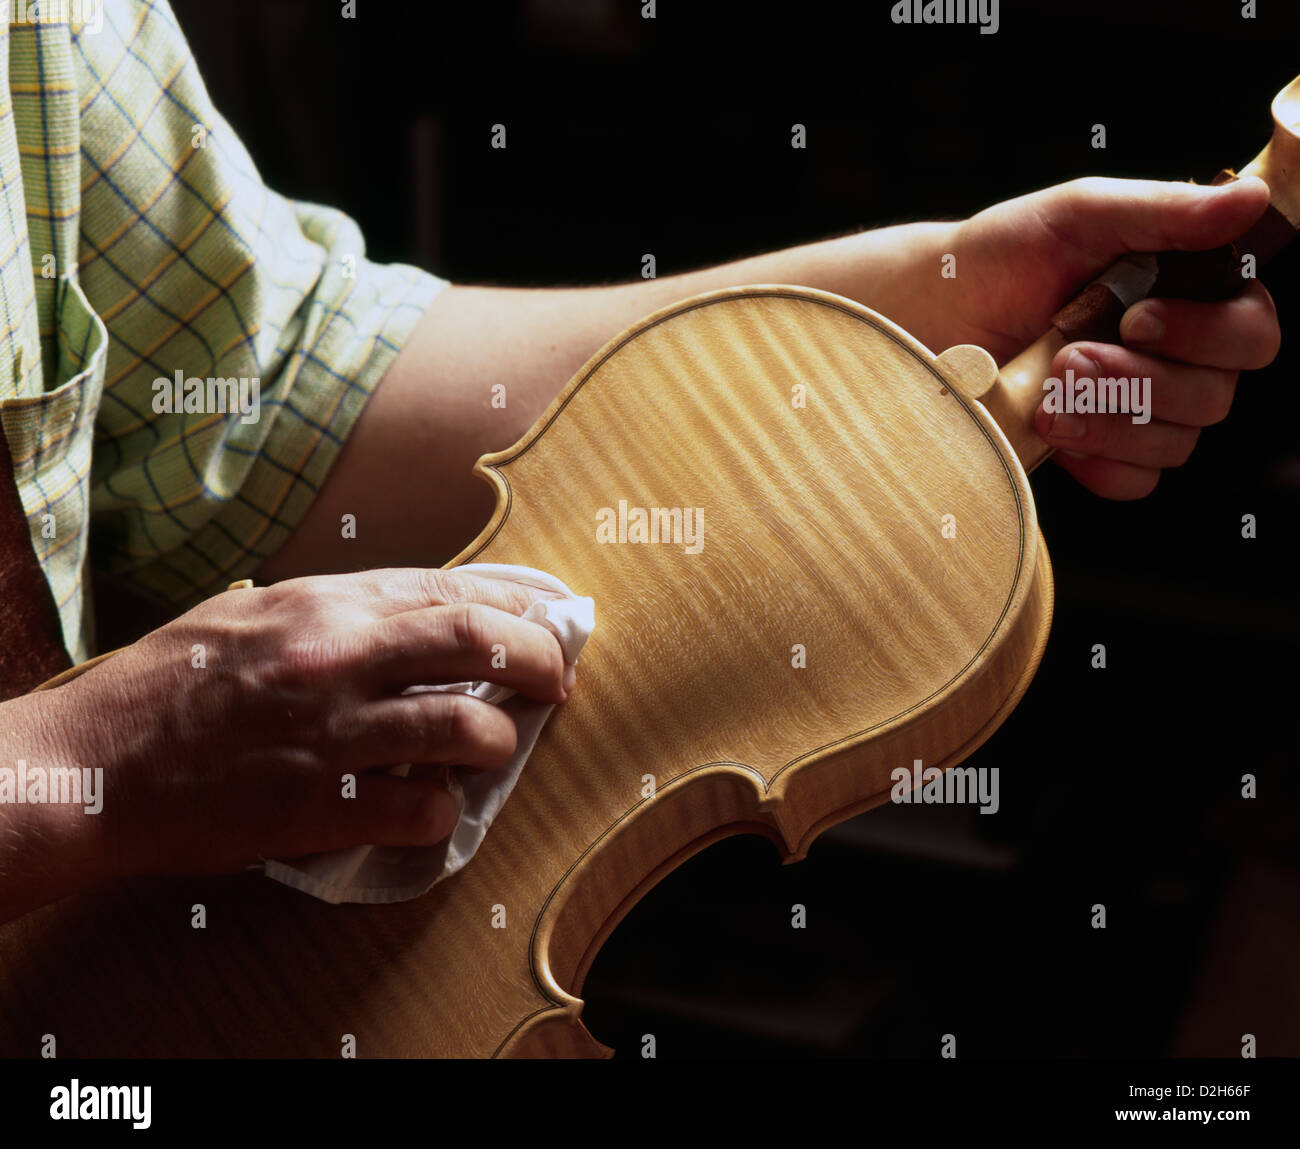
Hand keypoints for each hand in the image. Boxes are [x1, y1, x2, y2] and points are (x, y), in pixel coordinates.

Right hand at [22, 568, 570, 892]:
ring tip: (496, 750)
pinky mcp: (318, 803)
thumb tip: (392, 609)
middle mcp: (336, 655)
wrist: (91, 765)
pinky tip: (434, 808)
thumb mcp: (242, 615)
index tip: (552, 617)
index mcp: (322, 604)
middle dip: (537, 658)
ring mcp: (330, 730)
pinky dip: (442, 810)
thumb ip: (321, 609)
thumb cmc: (160, 688)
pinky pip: (419, 806)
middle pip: (475, 640)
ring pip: (463, 725)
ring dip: (497, 741)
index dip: (518, 602)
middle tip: (556, 683)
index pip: (450, 588)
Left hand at [909, 177, 1281, 498]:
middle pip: (1215, 396)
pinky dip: (1097, 457)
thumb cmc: (998, 259)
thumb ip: (1163, 210)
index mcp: (1185, 295)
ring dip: (1110, 420)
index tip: (1138, 318)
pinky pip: (1134, 480)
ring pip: (1175, 443)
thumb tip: (1251, 200)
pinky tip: (1049, 429)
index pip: (1250, 332)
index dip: (1209, 335)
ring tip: (1045, 393)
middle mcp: (1172, 357)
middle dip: (1142, 380)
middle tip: (1069, 359)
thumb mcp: (1077, 216)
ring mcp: (1135, 411)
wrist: (925, 319)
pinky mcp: (1096, 454)